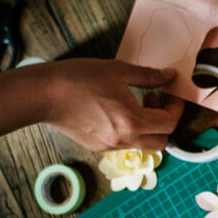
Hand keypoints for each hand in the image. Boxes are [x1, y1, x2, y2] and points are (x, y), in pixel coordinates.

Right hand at [42, 59, 185, 149]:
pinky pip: (125, 144)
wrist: (42, 95)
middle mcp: (123, 140)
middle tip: (154, 100)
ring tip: (133, 103)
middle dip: (165, 122)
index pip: (169, 124)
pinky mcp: (98, 147)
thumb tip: (169, 76)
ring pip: (144, 145)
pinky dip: (131, 131)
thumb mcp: (118, 70)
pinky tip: (117, 111)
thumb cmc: (77, 79)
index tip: (171, 95)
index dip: (176, 109)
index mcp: (132, 122)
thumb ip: (149, 76)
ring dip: (148, 128)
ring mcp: (110, 146)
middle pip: (162, 142)